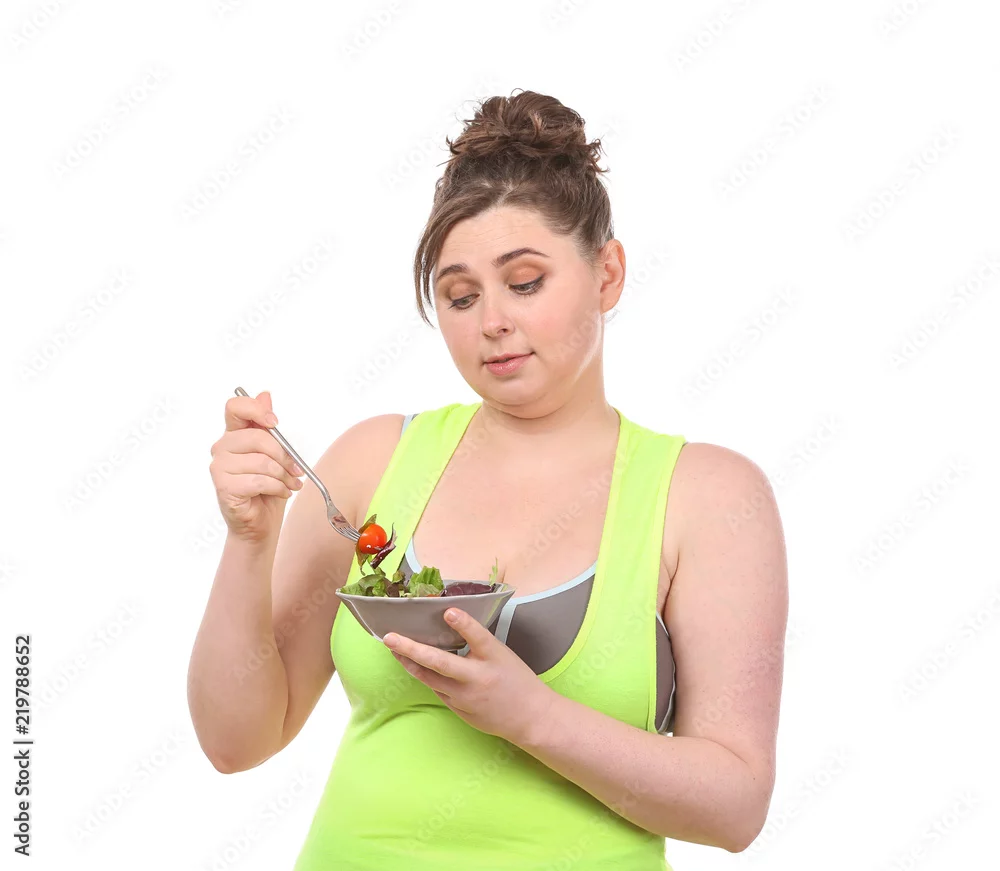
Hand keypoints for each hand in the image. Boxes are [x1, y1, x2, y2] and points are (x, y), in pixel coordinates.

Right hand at [209, 390, 305, 543]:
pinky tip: (281, 493)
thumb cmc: (267, 488)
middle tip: (297, 470)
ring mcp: (219, 467)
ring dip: (284, 476)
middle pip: (257, 437)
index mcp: (234, 434)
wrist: (260, 523)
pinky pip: (259, 481)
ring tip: (290, 484)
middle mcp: (222, 447)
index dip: (256, 410)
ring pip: (262, 462)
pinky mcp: (223, 487)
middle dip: (284, 456)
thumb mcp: (275, 454)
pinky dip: (278, 488)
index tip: (275, 423)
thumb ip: (268, 427)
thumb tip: (265, 395)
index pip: (235, 407)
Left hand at [383, 607, 555, 746]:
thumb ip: (477, 642)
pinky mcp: (459, 711)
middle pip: (441, 663)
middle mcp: (477, 679)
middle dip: (412, 649)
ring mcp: (465, 698)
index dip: (464, 624)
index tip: (448, 611)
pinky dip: (425, 676)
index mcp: (494, 659)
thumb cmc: (517, 680)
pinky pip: (438, 690)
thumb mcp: (502, 655)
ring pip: (430, 679)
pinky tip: (414, 665)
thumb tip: (449, 622)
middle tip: (390, 637)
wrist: (529, 718)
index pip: (478, 638)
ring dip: (410, 663)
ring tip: (394, 648)